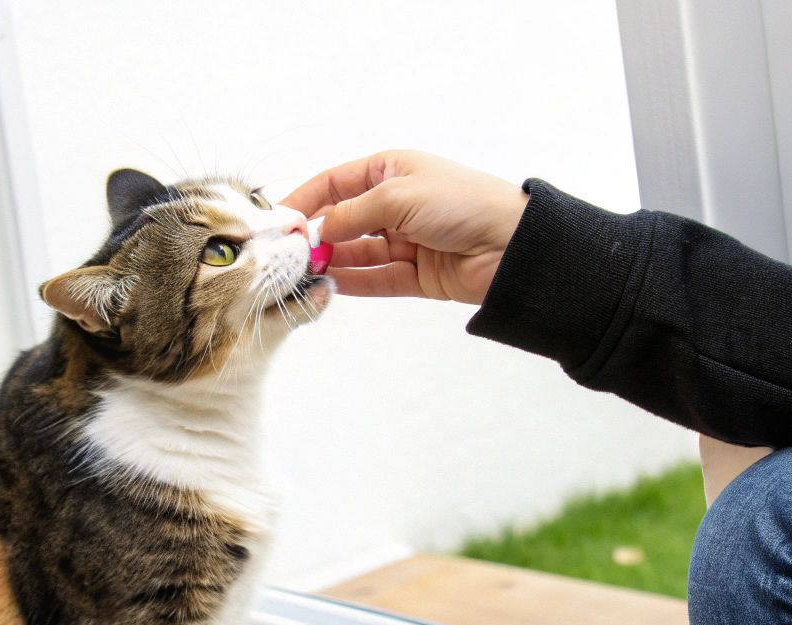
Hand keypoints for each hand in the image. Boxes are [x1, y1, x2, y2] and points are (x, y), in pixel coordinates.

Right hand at [280, 150, 528, 303]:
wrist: (512, 244)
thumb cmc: (461, 202)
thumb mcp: (398, 196)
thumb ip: (352, 214)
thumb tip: (318, 232)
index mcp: (392, 170)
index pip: (336, 183)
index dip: (307, 199)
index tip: (280, 219)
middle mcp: (396, 204)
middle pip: (344, 221)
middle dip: (316, 236)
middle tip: (287, 254)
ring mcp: (406, 241)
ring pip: (357, 253)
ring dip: (331, 263)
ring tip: (302, 273)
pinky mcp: (417, 275)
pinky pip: (377, 279)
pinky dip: (353, 283)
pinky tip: (329, 286)